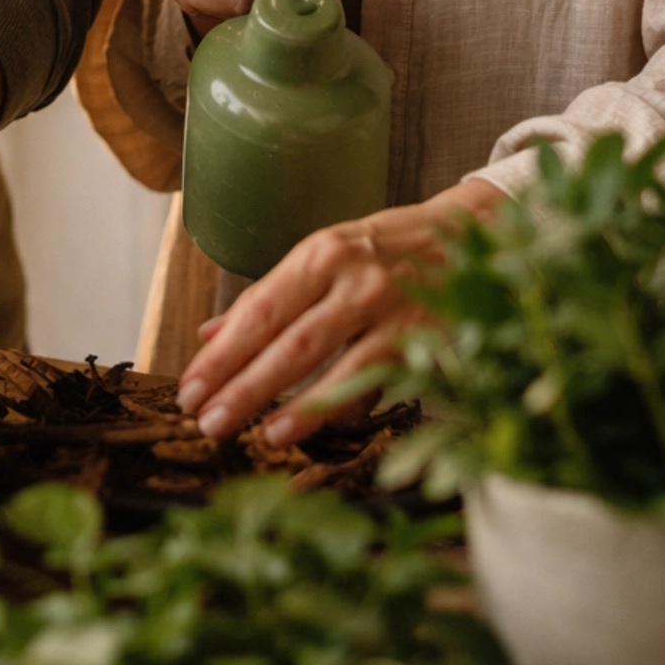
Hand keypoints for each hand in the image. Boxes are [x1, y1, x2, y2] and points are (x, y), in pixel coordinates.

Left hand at [175, 178, 503, 442]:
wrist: (475, 233)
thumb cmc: (390, 251)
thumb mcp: (328, 257)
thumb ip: (272, 297)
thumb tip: (210, 335)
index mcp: (321, 253)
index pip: (259, 307)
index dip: (222, 352)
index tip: (189, 387)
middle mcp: (351, 276)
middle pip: (286, 337)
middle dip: (240, 382)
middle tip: (204, 419)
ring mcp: (390, 308)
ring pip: (327, 359)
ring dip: (285, 401)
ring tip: (249, 432)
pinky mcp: (424, 337)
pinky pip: (375, 378)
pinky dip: (340, 406)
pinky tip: (310, 429)